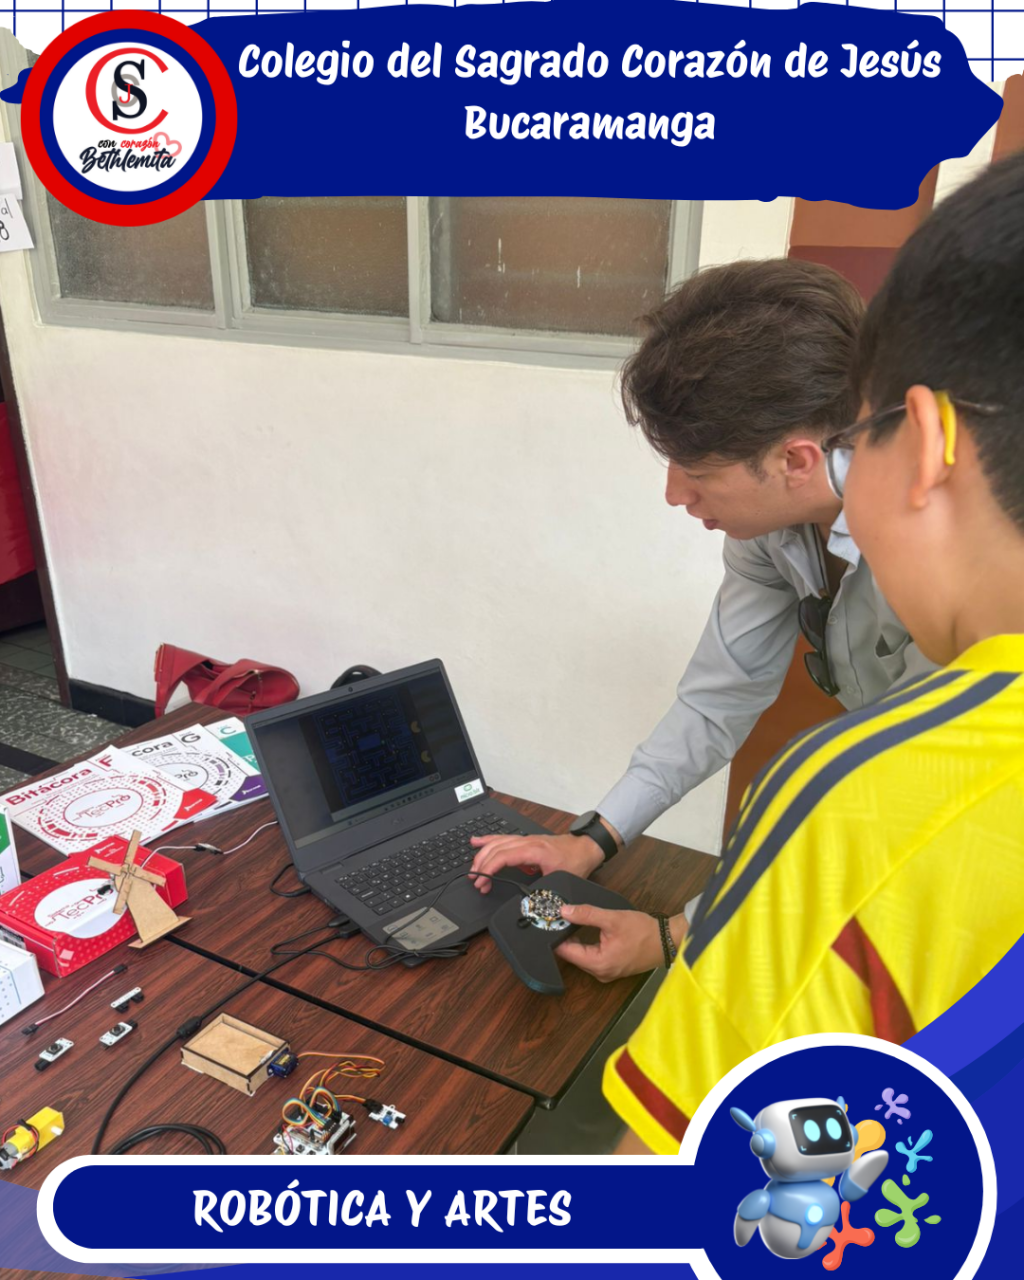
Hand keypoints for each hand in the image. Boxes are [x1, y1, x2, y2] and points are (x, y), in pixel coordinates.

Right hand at [469, 832, 603, 893]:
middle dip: (482, 864)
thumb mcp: (561, 878)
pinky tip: (477, 841)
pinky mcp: (525, 841)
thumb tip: (529, 901)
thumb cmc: (576, 861)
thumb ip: (543, 888)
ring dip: (482, 854)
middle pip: (497, 848)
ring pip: (497, 842)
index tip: (482, 880)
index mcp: (534, 850)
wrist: (585, 847)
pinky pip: (503, 838)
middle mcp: (527, 842)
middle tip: (476, 881)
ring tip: (473, 868)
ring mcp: (525, 840)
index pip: (504, 856)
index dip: (490, 868)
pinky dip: (488, 840)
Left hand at [554, 904, 663, 981]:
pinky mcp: (613, 969)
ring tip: (569, 924)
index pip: (566, 952)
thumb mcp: (612, 918)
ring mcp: (607, 973)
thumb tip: (564, 911)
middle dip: (565, 939)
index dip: (556, 937)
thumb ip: (587, 914)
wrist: (667, 941)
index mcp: (598, 964)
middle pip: (574, 956)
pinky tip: (584, 934)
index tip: (550, 922)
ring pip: (583, 957)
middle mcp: (600, 973)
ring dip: (576, 943)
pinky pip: (593, 959)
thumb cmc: (642, 931)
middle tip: (558, 920)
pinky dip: (587, 947)